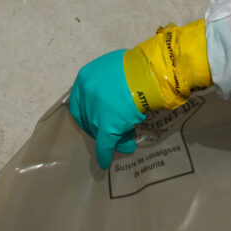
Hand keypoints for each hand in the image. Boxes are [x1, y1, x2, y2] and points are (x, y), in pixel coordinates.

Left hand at [69, 20, 211, 168]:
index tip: (98, 121)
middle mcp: (86, 93)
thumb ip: (107, 82)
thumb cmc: (136, 68)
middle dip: (102, 128)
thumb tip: (111, 98)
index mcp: (85, 77)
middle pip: (90, 118)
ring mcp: (95, 110)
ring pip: (99, 130)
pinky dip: (104, 154)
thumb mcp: (114, 68)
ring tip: (127, 143)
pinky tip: (105, 162)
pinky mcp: (106, 126)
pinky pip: (104, 144)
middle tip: (117, 133)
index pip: (79, 103)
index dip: (88, 114)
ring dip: (112, 139)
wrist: (150, 74)